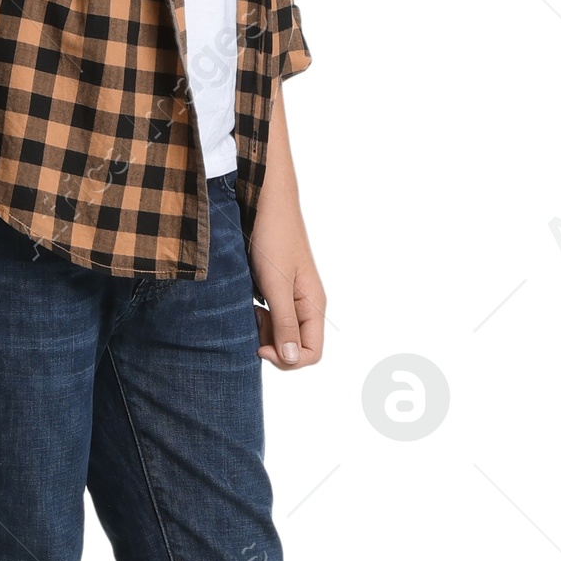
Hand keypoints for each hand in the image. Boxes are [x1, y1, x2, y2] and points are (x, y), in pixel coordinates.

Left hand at [250, 193, 325, 368]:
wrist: (266, 202)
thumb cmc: (274, 237)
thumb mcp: (276, 284)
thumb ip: (285, 322)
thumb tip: (290, 359)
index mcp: (314, 305)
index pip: (311, 353)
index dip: (287, 359)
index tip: (260, 346)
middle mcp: (306, 304)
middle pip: (295, 346)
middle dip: (273, 345)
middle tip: (251, 322)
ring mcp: (292, 296)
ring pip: (282, 332)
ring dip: (264, 331)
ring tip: (247, 310)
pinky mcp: (277, 287)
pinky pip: (272, 316)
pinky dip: (259, 317)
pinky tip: (246, 303)